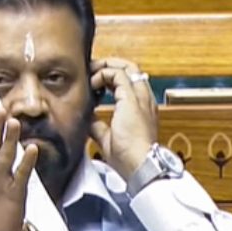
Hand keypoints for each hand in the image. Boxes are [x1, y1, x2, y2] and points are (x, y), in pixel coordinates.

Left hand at [89, 58, 158, 178]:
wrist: (140, 165)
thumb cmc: (129, 159)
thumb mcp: (108, 138)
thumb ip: (98, 126)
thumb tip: (87, 119)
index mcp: (142, 108)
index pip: (130, 82)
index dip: (111, 78)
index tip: (95, 83)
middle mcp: (145, 100)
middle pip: (131, 69)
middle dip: (110, 65)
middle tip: (92, 69)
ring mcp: (141, 98)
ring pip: (128, 66)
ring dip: (107, 65)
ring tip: (91, 70)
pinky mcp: (132, 99)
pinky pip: (118, 74)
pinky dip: (103, 74)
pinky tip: (92, 84)